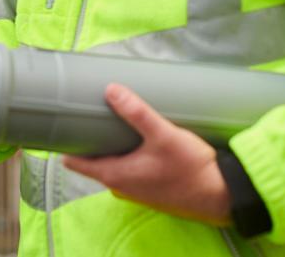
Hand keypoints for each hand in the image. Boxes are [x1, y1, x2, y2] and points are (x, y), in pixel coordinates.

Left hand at [63, 84, 231, 226]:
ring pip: (111, 166)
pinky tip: (138, 142)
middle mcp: (120, 186)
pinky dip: (127, 156)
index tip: (62, 124)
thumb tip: (110, 89)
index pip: (73, 162)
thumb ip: (136, 112)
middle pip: (92, 161)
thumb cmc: (191, 168)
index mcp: (114, 175)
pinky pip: (129, 171)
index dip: (65, 144)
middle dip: (90, 141)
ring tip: (113, 124)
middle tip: (90, 115)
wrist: (222, 195)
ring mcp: (135, 191)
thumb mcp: (163, 134)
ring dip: (110, 148)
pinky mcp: (151, 190)